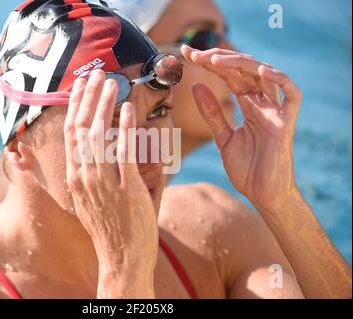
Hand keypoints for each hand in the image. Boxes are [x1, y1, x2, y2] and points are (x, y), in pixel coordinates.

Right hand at [63, 70, 157, 296]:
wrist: (122, 259)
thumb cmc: (110, 228)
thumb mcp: (90, 199)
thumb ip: (91, 173)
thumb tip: (97, 150)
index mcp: (75, 177)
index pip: (71, 134)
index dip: (75, 106)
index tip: (81, 86)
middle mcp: (84, 177)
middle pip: (81, 128)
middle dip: (88, 97)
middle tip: (97, 74)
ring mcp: (103, 183)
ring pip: (99, 135)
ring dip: (105, 104)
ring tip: (112, 82)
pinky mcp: (126, 189)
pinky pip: (124, 152)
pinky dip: (125, 128)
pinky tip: (128, 109)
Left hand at [182, 46, 302, 211]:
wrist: (262, 195)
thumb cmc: (247, 168)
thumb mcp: (223, 137)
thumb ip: (212, 113)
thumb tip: (196, 86)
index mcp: (248, 106)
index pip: (229, 76)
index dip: (210, 63)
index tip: (187, 55)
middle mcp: (262, 104)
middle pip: (243, 71)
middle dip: (218, 59)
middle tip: (194, 54)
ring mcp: (276, 112)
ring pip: (265, 75)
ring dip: (241, 64)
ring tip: (215, 60)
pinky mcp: (286, 123)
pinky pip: (292, 95)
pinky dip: (280, 80)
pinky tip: (260, 71)